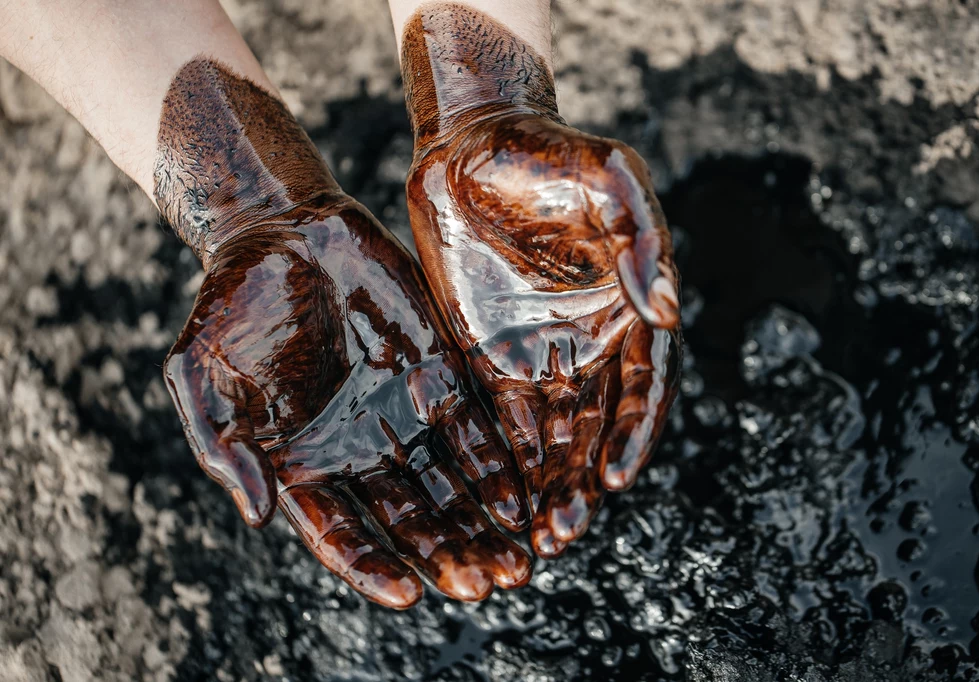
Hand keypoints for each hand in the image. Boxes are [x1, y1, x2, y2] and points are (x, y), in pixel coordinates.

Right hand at [160, 58, 529, 607]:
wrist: (281, 233)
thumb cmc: (229, 308)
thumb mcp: (201, 377)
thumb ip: (226, 448)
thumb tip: (258, 515)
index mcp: (305, 465)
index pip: (344, 534)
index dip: (373, 568)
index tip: (407, 595)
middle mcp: (362, 452)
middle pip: (413, 522)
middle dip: (450, 556)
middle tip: (487, 586)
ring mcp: (405, 414)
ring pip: (453, 486)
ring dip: (485, 525)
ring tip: (517, 563)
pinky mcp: (441, 372)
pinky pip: (476, 427)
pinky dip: (499, 463)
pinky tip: (523, 497)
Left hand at [402, 6, 681, 557]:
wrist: (474, 143)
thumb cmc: (550, 151)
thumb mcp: (607, 176)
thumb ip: (642, 240)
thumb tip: (665, 313)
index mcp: (631, 309)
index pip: (644, 386)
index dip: (636, 433)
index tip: (615, 476)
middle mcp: (592, 343)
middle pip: (597, 428)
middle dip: (582, 483)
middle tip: (563, 533)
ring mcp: (539, 354)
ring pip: (550, 437)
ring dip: (546, 489)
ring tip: (534, 540)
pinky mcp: (487, 358)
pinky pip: (498, 419)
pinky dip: (501, 462)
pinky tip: (495, 503)